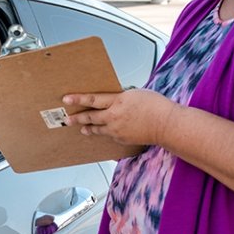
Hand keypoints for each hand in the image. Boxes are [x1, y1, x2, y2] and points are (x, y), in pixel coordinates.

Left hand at [62, 88, 178, 145]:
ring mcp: (117, 129)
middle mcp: (114, 116)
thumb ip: (120, 97)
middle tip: (68, 118)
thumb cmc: (156, 106)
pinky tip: (104, 132)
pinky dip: (105, 133)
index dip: (77, 99)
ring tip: (82, 128)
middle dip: (77, 117)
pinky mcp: (121, 139)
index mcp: (118, 101)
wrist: (167, 125)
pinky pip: (109, 135)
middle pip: (90, 117)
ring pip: (97, 129)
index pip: (92, 99)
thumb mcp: (135, 93)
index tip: (66, 99)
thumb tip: (111, 99)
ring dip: (88, 128)